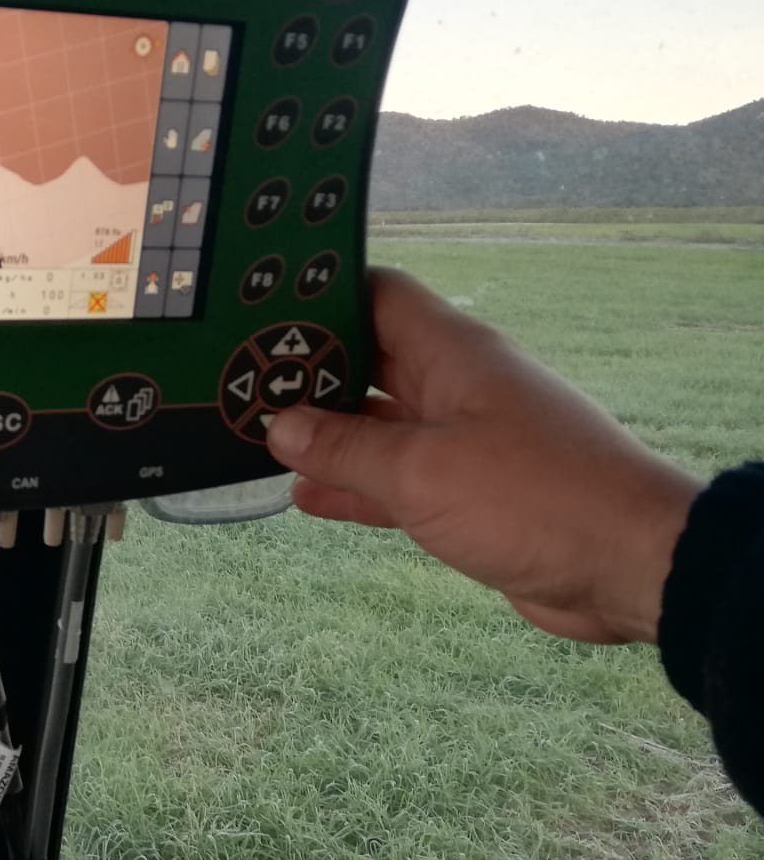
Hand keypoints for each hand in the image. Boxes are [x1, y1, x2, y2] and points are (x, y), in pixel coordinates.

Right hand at [265, 268, 700, 643]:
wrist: (627, 564)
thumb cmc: (533, 498)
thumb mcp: (423, 470)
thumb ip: (346, 448)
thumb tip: (279, 424)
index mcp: (451, 354)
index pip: (376, 295)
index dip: (318, 295)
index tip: (256, 310)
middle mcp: (455, 387)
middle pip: (368, 360)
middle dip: (306, 370)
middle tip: (232, 379)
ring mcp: (463, 441)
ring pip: (377, 425)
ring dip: (324, 434)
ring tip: (253, 436)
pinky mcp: (468, 494)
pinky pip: (396, 479)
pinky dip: (355, 485)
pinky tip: (305, 494)